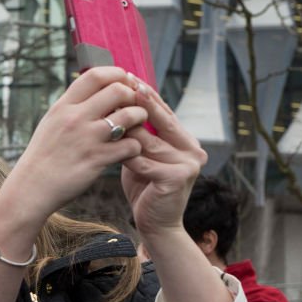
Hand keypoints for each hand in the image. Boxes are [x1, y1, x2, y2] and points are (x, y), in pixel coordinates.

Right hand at [7, 67, 145, 223]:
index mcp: (63, 106)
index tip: (124, 82)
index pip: (95, 75)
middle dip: (132, 95)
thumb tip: (94, 89)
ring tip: (138, 124)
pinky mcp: (97, 159)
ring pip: (129, 115)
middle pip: (117, 90)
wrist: (31, 188)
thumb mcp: (51, 123)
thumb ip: (72, 106)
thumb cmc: (43, 156)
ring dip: (140, 117)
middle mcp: (75, 118)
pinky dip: (136, 145)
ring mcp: (87, 138)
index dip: (116, 74)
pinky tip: (130, 149)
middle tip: (134, 104)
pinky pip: (130, 145)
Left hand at [120, 85, 206, 239]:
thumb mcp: (144, 156)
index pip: (165, 113)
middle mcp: (193, 150)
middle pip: (162, 121)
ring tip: (107, 112)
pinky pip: (144, 162)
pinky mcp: (176, 178)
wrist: (156, 225)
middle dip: (140, 103)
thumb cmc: (145, 188)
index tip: (128, 77)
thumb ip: (141, 134)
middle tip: (122, 84)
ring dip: (126, 129)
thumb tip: (122, 103)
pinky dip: (125, 154)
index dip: (147, 96)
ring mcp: (188, 164)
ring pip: (149, 141)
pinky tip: (109, 145)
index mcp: (187, 141)